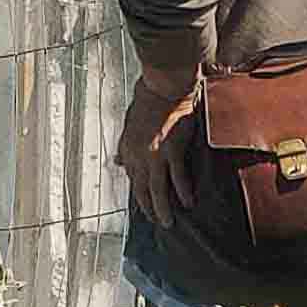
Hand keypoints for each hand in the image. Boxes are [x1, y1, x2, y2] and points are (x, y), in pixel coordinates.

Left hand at [115, 59, 200, 228]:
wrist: (164, 85)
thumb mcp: (129, 122)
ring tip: (168, 222)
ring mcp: (156, 154)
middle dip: (148, 207)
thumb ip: (125, 145)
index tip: (144, 204)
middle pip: (142, 189)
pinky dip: (183, 191)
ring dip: (163, 208)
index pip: (132, 178)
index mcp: (129, 148)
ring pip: (158, 189)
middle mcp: (139, 155)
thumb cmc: (148, 98)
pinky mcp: (173, 150)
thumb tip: (118, 161)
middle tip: (156, 220)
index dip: (138, 193)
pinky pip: (178, 177)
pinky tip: (188, 202)